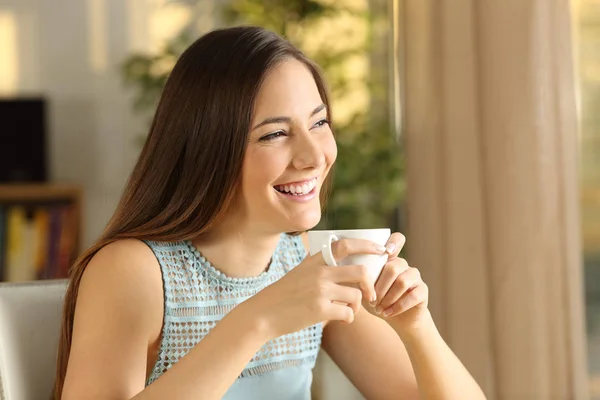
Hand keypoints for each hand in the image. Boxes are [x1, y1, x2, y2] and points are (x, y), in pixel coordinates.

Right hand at [244, 238, 382, 338]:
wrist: (262, 314)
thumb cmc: (283, 294)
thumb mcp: (300, 272)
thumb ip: (320, 265)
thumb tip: (344, 261)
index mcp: (315, 260)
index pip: (345, 245)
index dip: (367, 245)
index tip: (381, 250)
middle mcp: (319, 272)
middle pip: (360, 272)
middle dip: (370, 285)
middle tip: (370, 294)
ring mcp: (320, 291)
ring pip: (356, 296)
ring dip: (357, 306)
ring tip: (347, 310)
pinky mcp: (320, 310)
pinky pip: (348, 313)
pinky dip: (348, 318)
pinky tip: (341, 319)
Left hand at [367, 233, 429, 332]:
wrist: (397, 320)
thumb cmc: (377, 301)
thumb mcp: (365, 290)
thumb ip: (359, 279)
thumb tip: (349, 274)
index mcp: (390, 260)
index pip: (398, 240)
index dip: (393, 242)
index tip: (386, 251)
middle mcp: (404, 265)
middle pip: (393, 267)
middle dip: (380, 287)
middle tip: (372, 301)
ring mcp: (415, 277)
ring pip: (402, 281)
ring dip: (388, 298)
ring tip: (379, 309)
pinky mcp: (423, 291)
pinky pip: (413, 296)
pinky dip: (397, 306)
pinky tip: (388, 313)